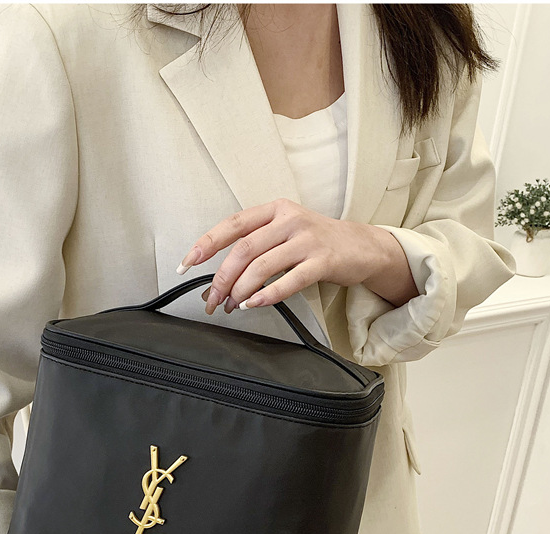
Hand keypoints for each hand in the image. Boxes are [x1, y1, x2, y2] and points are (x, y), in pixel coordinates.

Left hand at [175, 198, 406, 313]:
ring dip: (240, 291)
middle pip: (243, 250)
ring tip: (232, 306)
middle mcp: (289, 220)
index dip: (206, 244)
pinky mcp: (323, 261)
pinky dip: (267, 295)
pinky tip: (254, 305)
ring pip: (261, 266)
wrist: (362, 246)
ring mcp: (307, 239)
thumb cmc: (317, 242)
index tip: (186, 263)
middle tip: (212, 301)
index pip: (232, 225)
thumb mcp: (285, 230)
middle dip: (221, 279)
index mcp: (274, 210)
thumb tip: (221, 276)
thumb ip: (257, 244)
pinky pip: (289, 280)